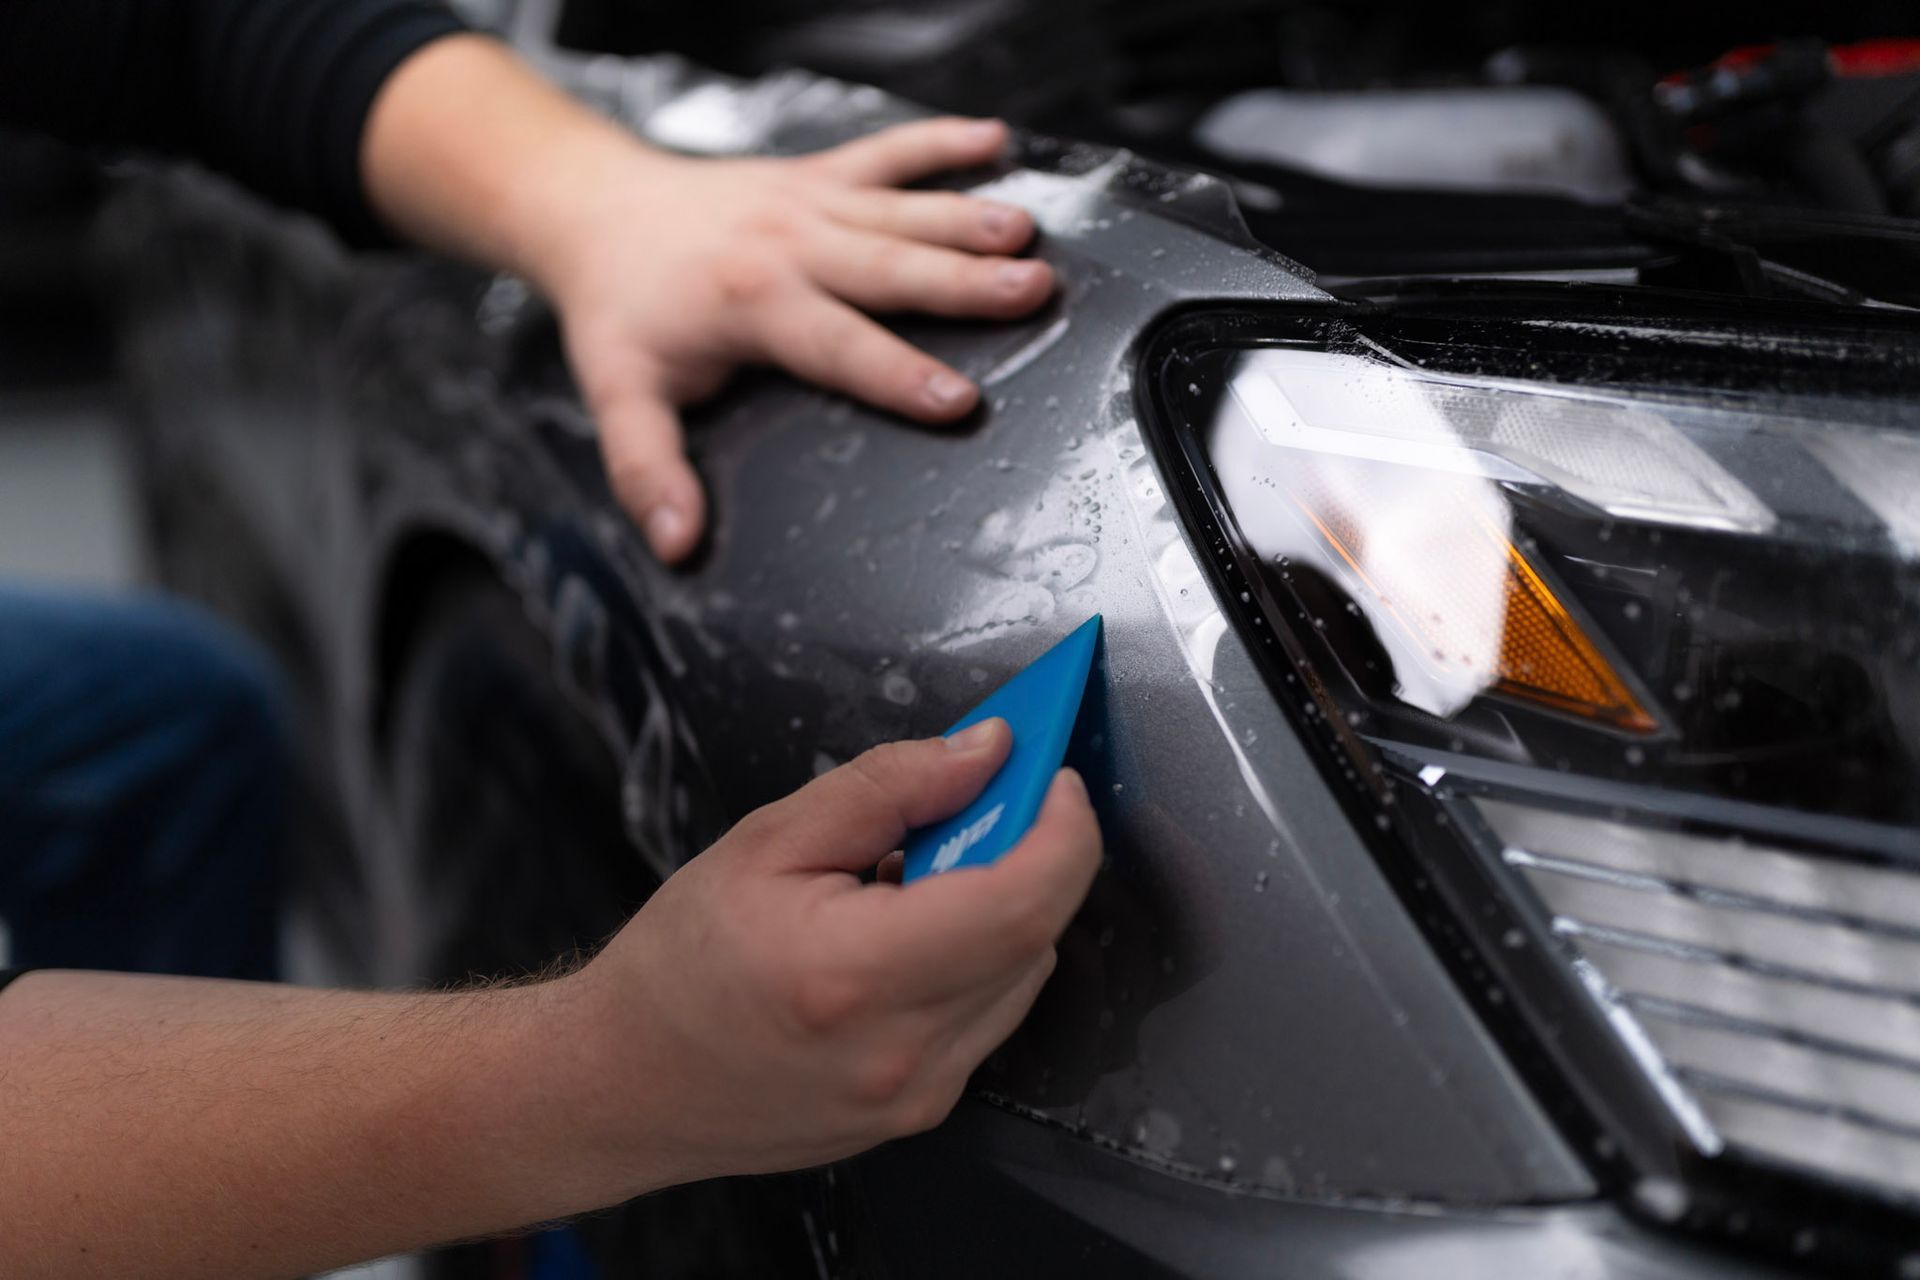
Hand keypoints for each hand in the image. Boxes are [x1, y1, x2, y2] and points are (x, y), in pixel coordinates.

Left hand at [535, 118, 1054, 561]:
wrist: (594, 210)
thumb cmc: (618, 309)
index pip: (840, 347)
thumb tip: (677, 539)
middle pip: (891, 267)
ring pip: (902, 209)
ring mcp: (810, 202)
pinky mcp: (818, 174)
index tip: (959, 400)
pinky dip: (939, 140)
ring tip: (1028, 233)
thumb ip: (649, 470)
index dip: (900, 375)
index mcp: (752, 302)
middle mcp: (790, 244)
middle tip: (1032, 290)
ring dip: (967, 217)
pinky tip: (994, 137)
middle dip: (964, 281)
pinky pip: (886, 152)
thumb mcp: (619, 397)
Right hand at [558, 719, 1100, 1191]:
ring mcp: (918, 1095)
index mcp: (856, 974)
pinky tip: (905, 938)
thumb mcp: (767, 838)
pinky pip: (990, 1013)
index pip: (1022, 901)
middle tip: (972, 805)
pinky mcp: (921, 1110)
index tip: (1052, 776)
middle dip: (1027, 852)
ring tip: (912, 881)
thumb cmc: (677, 966)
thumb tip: (986, 752)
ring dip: (1001, 908)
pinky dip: (976, 958)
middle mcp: (901, 1051)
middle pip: (1036, 933)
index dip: (1062, 828)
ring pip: (1024, 974)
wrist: (623, 1086)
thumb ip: (889, 786)